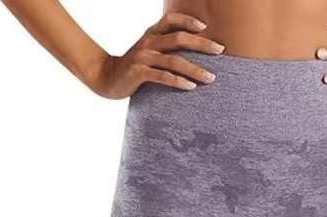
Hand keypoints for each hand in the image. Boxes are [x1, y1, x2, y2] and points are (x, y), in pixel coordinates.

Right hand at [89, 12, 223, 98]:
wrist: (106, 78)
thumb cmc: (133, 67)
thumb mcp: (147, 51)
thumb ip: (163, 48)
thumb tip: (189, 50)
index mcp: (151, 34)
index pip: (171, 20)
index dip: (188, 20)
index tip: (205, 27)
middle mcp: (148, 42)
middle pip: (180, 39)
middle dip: (202, 44)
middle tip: (220, 50)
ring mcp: (144, 58)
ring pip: (175, 61)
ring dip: (195, 70)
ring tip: (210, 78)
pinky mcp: (139, 74)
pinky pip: (163, 77)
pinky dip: (178, 82)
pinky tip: (190, 87)